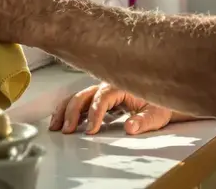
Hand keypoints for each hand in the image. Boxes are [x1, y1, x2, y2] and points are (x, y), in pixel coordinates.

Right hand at [50, 83, 175, 135]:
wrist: (160, 101)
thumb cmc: (158, 105)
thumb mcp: (156, 114)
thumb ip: (144, 121)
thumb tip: (130, 127)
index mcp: (121, 86)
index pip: (103, 97)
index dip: (95, 113)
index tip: (91, 130)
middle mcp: (107, 86)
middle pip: (84, 95)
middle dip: (73, 112)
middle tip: (69, 130)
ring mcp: (100, 93)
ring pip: (77, 97)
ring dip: (64, 111)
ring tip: (56, 127)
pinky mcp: (96, 101)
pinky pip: (79, 103)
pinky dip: (66, 111)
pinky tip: (59, 123)